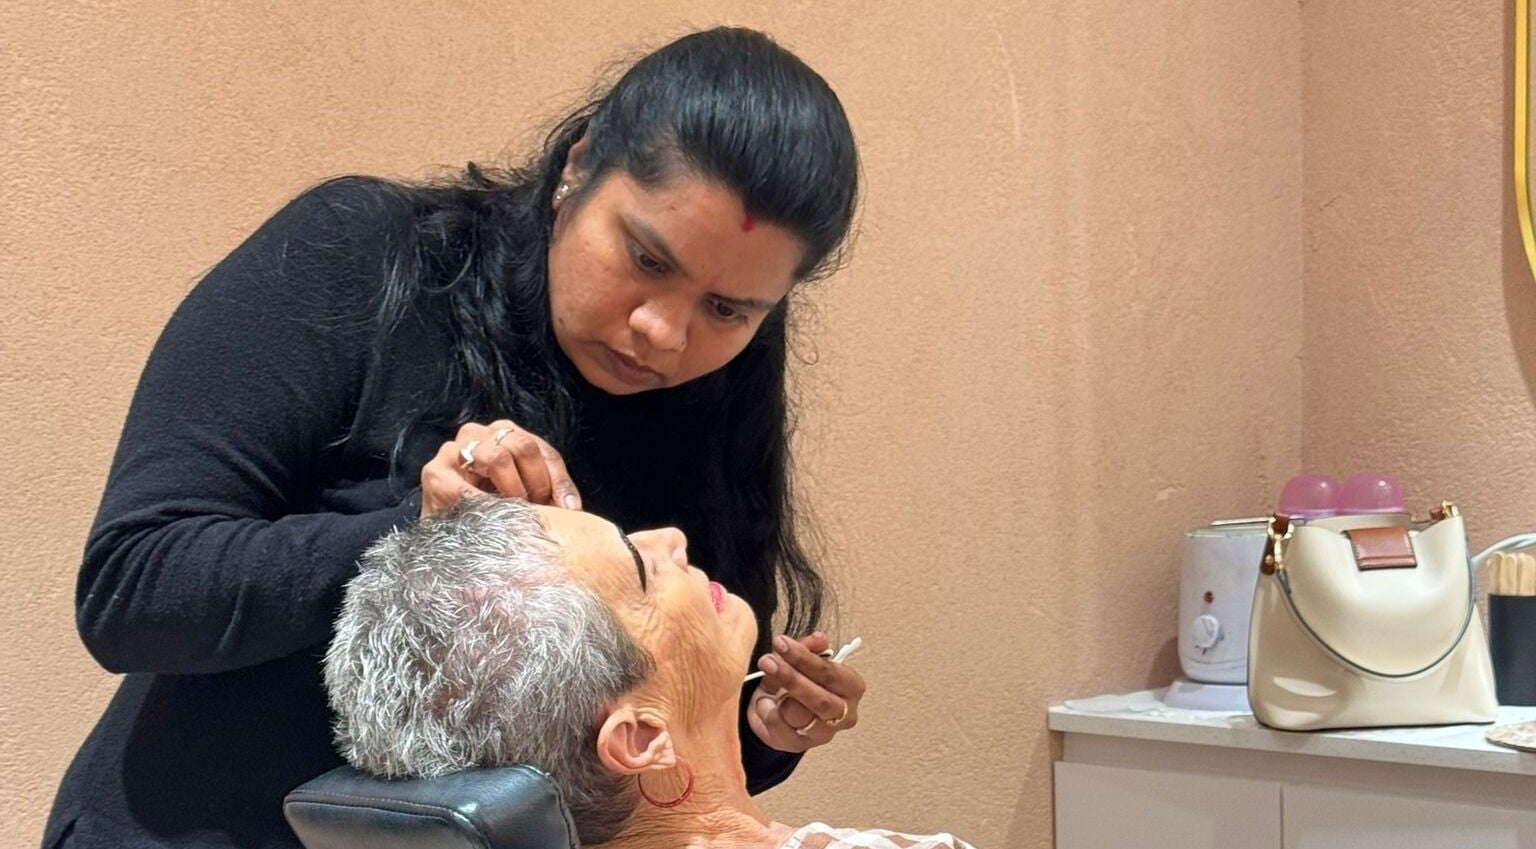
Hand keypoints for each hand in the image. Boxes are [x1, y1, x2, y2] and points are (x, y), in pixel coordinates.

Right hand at [420, 420, 581, 518]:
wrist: (445, 534)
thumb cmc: (489, 510)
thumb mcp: (523, 497)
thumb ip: (548, 495)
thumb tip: (572, 509)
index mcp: (508, 435)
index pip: (544, 452)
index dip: (559, 481)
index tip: (569, 510)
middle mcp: (483, 433)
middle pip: (524, 446)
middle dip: (536, 482)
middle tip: (537, 510)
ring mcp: (456, 448)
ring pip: (497, 457)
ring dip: (512, 490)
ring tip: (514, 512)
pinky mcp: (436, 471)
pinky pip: (467, 486)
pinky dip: (483, 505)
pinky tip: (489, 520)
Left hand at [746, 632, 864, 752]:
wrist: (777, 704)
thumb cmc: (797, 678)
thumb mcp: (800, 657)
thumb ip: (809, 646)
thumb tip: (820, 639)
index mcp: (851, 687)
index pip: (831, 673)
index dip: (804, 658)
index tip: (781, 643)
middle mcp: (844, 714)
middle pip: (820, 700)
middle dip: (791, 678)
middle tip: (767, 662)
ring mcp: (823, 733)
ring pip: (799, 716)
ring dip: (776, 695)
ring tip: (765, 684)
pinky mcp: (799, 745)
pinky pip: (779, 727)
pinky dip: (766, 710)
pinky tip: (765, 701)